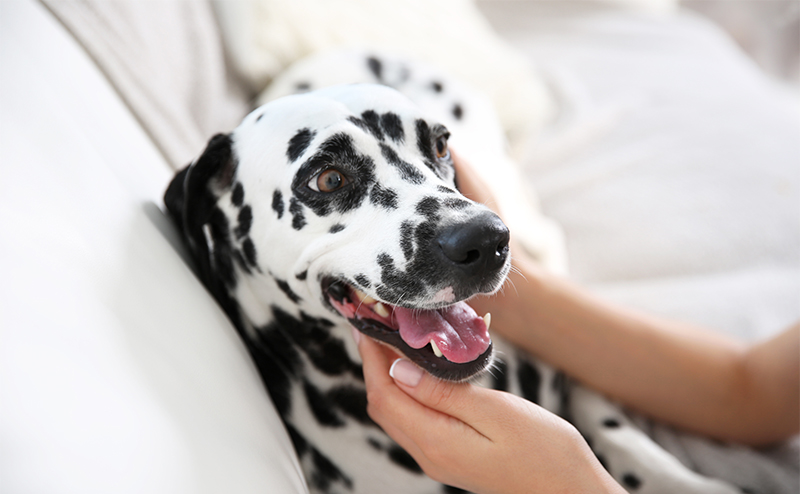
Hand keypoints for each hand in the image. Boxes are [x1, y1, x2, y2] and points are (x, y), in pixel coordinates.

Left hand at [354, 330, 623, 493]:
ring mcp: (439, 457)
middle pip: (384, 405)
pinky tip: (422, 369)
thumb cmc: (546, 451)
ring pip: (397, 413)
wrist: (571, 491)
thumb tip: (397, 370)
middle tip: (378, 324)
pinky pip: (415, 420)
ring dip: (389, 376)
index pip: (385, 394)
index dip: (371, 357)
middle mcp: (429, 454)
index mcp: (437, 442)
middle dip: (374, 364)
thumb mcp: (497, 413)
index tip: (367, 323)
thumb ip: (444, 393)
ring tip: (395, 340)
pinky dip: (408, 391)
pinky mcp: (451, 455)